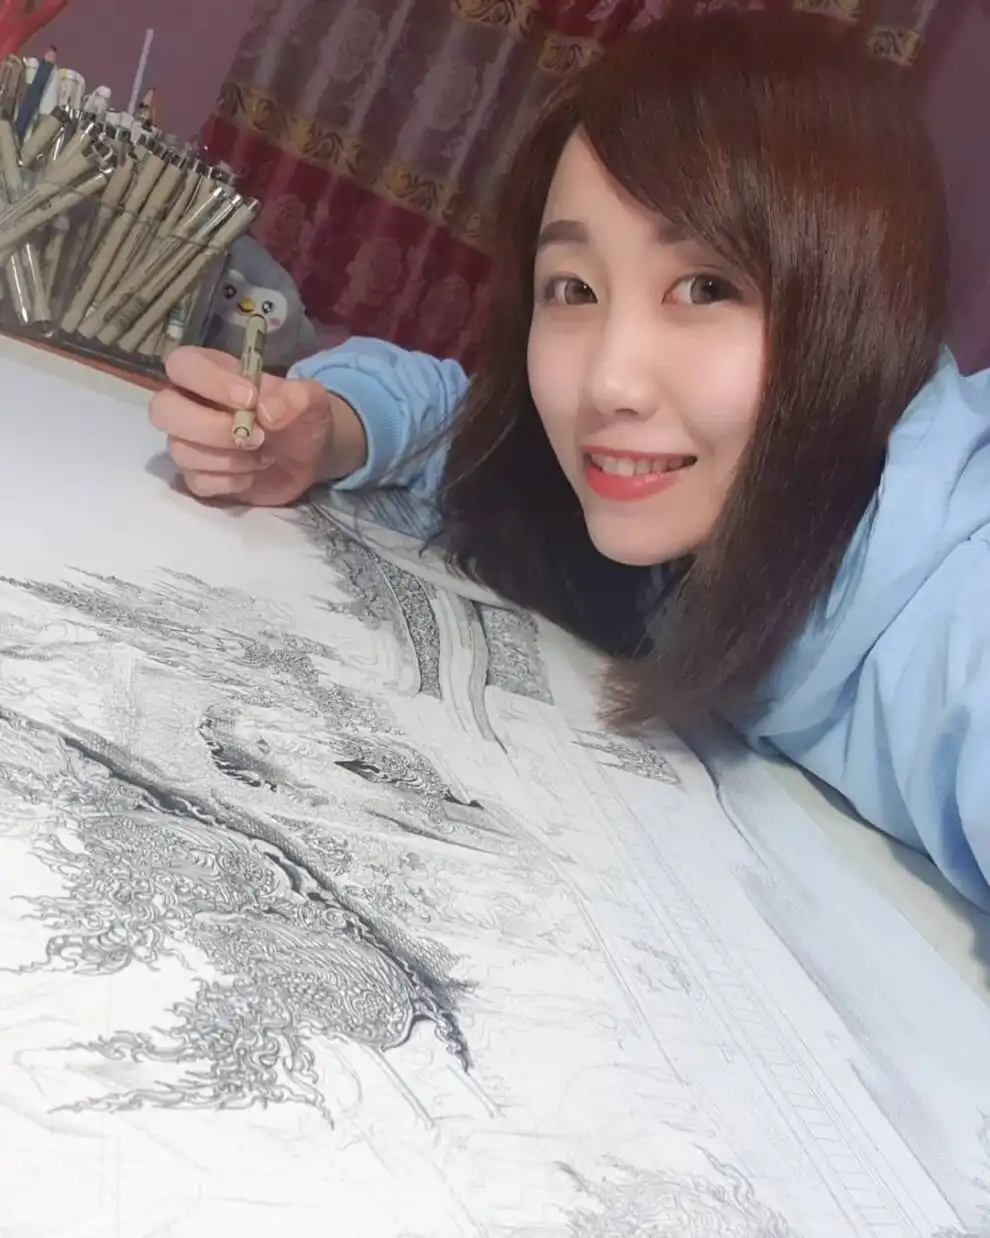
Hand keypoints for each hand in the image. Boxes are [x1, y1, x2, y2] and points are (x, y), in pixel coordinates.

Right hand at [149, 347, 365, 506]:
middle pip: (161, 410)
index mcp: (210, 372)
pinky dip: (231, 482)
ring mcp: (189, 443)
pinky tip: (253, 474)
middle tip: (256, 436)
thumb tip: (267, 411)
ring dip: (230, 458)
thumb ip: (296, 397)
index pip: (182, 364)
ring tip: (264, 455)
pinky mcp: (199, 476)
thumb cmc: (299, 415)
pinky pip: (198, 481)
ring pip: (181, 451)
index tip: (250, 399)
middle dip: (209, 427)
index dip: (209, 382)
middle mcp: (189, 404)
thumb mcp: (311, 398)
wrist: (310, 453)